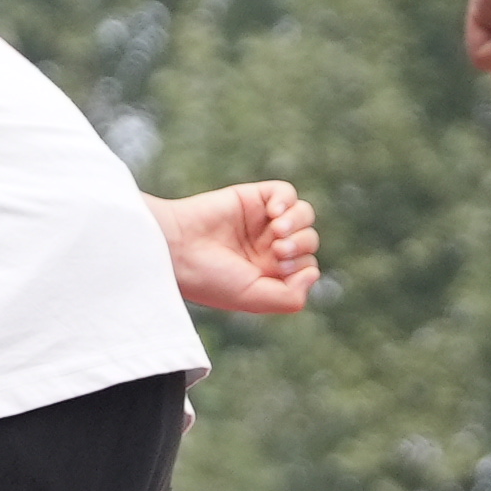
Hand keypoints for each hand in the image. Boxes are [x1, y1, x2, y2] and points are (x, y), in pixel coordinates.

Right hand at [151, 180, 320, 314]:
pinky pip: (286, 192)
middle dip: (300, 246)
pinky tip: (273, 212)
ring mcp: (260, 221)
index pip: (307, 267)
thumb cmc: (209, 278)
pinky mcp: (251, 197)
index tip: (277, 270)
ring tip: (276, 230)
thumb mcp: (253, 298)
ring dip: (298, 223)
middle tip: (278, 251)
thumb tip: (314, 273)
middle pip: (309, 240)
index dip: (301, 268)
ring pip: (304, 215)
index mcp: (268, 274)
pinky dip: (286, 200)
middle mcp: (267, 247)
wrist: (176, 248)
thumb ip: (290, 298)